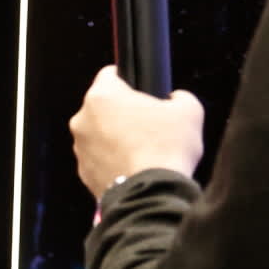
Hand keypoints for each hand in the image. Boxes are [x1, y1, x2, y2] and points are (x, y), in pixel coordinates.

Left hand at [71, 65, 206, 201]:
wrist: (150, 194)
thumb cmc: (166, 149)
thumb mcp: (189, 111)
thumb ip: (179, 96)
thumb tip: (174, 99)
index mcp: (102, 97)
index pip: (110, 74)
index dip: (128, 78)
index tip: (139, 87)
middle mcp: (82, 119)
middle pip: (104, 106)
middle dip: (124, 111)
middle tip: (150, 123)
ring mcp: (79, 147)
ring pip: (100, 133)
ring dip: (118, 136)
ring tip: (145, 148)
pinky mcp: (82, 171)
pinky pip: (99, 157)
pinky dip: (114, 158)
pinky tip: (135, 165)